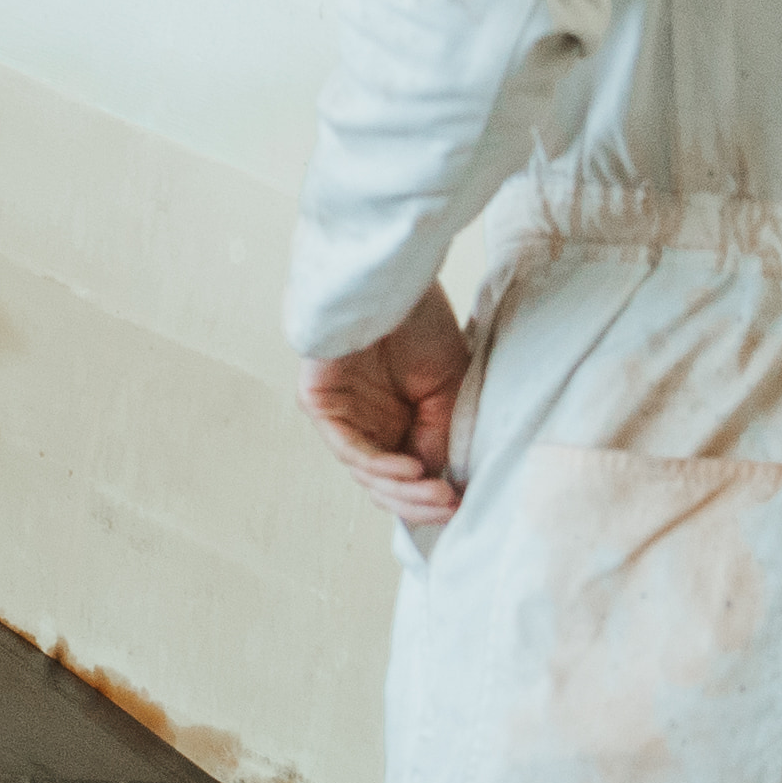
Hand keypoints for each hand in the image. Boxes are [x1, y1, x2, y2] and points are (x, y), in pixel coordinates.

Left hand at [299, 290, 474, 522]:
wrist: (397, 277)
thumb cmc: (422, 323)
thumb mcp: (448, 390)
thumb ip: (438, 437)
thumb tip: (437, 483)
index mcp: (394, 423)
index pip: (405, 478)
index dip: (430, 498)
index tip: (462, 505)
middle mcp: (365, 424)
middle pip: (384, 484)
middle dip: (418, 501)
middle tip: (451, 505)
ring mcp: (340, 416)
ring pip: (367, 473)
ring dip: (404, 489)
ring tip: (438, 493)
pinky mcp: (319, 403)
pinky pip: (348, 447)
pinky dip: (380, 464)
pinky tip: (411, 469)